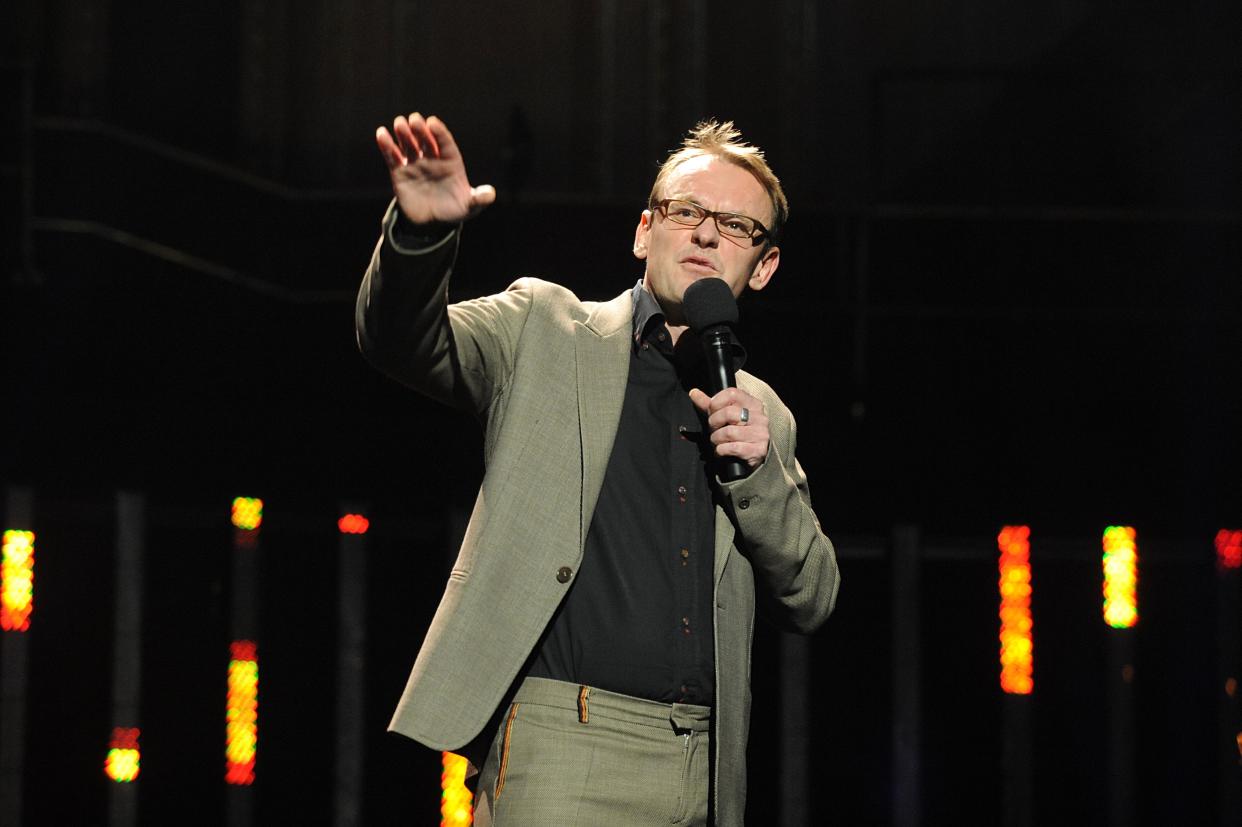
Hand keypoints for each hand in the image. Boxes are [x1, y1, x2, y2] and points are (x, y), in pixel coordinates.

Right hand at [375, 112, 495, 224]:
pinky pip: (393, 157)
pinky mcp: (400, 172)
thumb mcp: (469, 207)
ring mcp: (416, 164)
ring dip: (403, 134)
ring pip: (409, 145)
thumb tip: (490, 194)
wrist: (432, 223)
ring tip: (399, 123)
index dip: (439, 133)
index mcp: (451, 162)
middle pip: (426, 140)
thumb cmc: (454, 210)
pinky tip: (381, 134)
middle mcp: (433, 159)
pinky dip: (387, 146)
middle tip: (414, 120)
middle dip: (420, 130)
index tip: (432, 123)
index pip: (445, 144)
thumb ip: (479, 199)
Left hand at [689, 387, 769, 469]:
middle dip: (714, 423)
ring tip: (717, 442)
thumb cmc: (738, 433)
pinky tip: (722, 451)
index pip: (731, 393)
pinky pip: (732, 447)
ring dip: (716, 439)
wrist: (754, 455)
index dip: (716, 403)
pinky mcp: (758, 450)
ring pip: (729, 432)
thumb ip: (710, 405)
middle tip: (713, 429)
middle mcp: (759, 417)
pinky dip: (721, 450)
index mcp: (753, 404)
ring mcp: (760, 434)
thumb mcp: (725, 416)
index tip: (712, 412)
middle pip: (728, 413)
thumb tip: (694, 393)